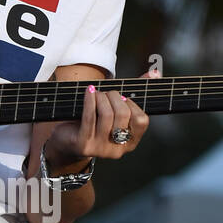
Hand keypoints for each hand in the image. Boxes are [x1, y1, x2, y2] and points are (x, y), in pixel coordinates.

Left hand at [43, 66, 158, 170]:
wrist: (67, 142)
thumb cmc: (95, 122)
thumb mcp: (115, 110)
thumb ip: (136, 92)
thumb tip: (155, 72)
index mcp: (130, 143)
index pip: (142, 121)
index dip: (133, 104)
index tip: (124, 98)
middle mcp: (118, 150)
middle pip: (123, 114)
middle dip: (115, 97)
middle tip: (107, 93)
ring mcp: (100, 149)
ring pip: (106, 115)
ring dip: (102, 97)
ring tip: (97, 93)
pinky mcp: (83, 145)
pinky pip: (89, 117)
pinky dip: (90, 100)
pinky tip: (89, 90)